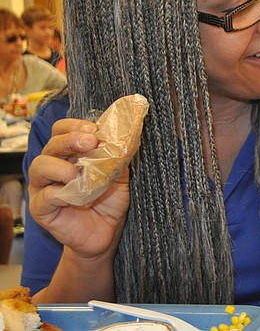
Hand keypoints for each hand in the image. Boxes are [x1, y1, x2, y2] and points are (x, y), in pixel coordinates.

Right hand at [28, 118, 129, 259]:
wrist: (107, 232)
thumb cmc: (109, 200)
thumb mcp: (118, 174)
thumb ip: (116, 155)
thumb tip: (122, 136)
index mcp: (69, 154)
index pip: (61, 130)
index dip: (74, 125)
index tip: (94, 128)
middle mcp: (52, 167)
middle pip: (51, 144)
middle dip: (71, 140)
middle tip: (90, 143)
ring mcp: (43, 187)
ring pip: (39, 166)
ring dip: (62, 166)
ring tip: (80, 175)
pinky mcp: (41, 209)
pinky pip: (44, 196)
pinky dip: (61, 193)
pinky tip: (77, 197)